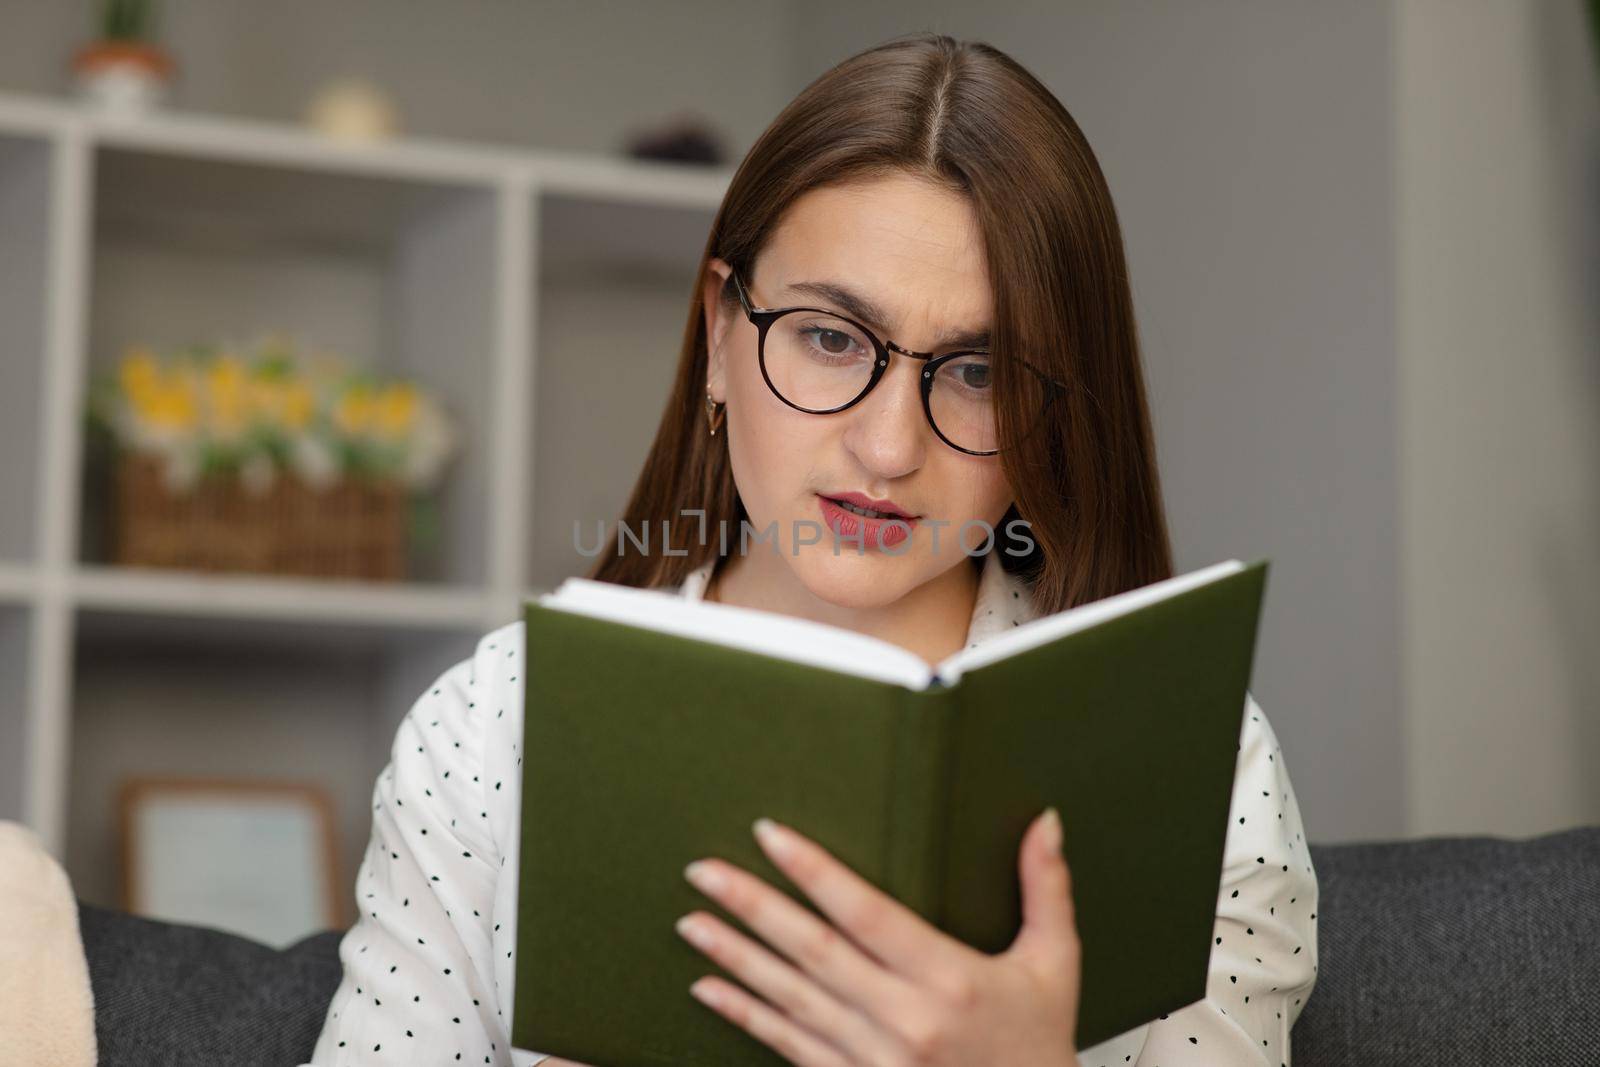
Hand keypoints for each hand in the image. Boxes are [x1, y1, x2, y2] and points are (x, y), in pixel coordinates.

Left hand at [675, 807, 1082, 1066]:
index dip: (814, 871)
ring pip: (790, 998)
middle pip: (813, 951)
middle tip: (703, 872)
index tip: (770, 835)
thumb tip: (1043, 822)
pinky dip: (745, 1016)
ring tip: (692, 922)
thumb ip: (1046, 888)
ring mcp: (875, 1058)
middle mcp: (905, 1020)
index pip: (865, 913)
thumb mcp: (1054, 964)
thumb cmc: (1039, 1045)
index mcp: (949, 979)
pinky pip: (789, 1046)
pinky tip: (709, 991)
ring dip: (735, 959)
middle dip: (752, 907)